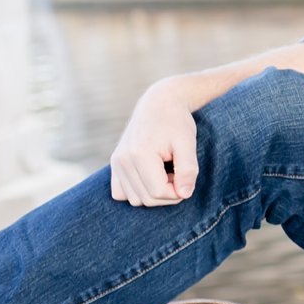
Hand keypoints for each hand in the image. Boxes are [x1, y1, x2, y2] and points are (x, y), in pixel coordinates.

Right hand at [108, 79, 201, 206]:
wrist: (159, 104)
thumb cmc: (176, 122)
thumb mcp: (188, 143)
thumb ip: (188, 170)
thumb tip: (184, 195)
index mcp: (139, 154)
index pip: (158, 192)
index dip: (177, 192)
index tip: (186, 177)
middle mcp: (122, 160)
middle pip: (146, 199)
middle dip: (168, 194)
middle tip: (179, 174)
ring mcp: (116, 163)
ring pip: (134, 199)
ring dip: (154, 194)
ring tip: (166, 173)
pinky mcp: (115, 164)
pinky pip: (120, 193)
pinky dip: (137, 192)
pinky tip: (152, 177)